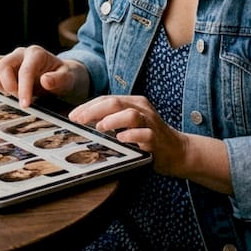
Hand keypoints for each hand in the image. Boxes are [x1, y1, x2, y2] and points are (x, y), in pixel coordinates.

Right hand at [0, 45, 82, 106]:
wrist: (58, 74)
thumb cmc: (64, 76)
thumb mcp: (68, 79)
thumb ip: (58, 80)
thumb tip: (45, 80)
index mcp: (36, 53)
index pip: (25, 70)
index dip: (23, 89)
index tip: (25, 105)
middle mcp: (20, 53)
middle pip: (2, 65)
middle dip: (9, 86)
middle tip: (20, 99)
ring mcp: (10, 57)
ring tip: (11, 94)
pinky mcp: (2, 64)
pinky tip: (4, 90)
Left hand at [68, 95, 186, 174]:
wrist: (178, 151)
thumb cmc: (148, 137)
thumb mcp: (130, 123)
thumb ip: (112, 119)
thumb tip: (85, 121)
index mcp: (134, 103)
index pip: (107, 99)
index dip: (88, 106)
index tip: (73, 116)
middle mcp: (142, 109)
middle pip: (115, 103)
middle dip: (94, 111)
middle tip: (79, 120)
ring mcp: (150, 123)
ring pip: (130, 114)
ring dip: (112, 120)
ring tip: (100, 127)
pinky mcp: (157, 139)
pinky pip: (143, 134)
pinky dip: (130, 135)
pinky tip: (121, 139)